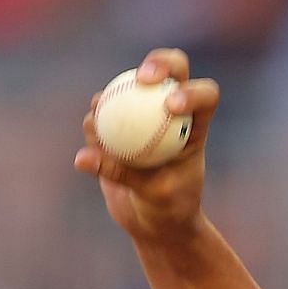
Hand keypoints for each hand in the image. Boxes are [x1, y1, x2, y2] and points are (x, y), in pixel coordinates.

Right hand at [74, 48, 221, 245]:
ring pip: (126, 90)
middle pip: (170, 71)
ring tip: (100, 127)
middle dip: (158, 63)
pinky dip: (93, 124)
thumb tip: (82, 157)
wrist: (155, 224)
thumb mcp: (153, 196)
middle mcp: (171, 113)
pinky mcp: (116, 127)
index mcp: (196, 127)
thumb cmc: (169, 211)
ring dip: (111, 101)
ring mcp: (142, 116)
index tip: (171, 107)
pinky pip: (100, 116)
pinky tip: (91, 137)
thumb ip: (121, 174)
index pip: (205, 96)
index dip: (193, 92)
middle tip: (141, 79)